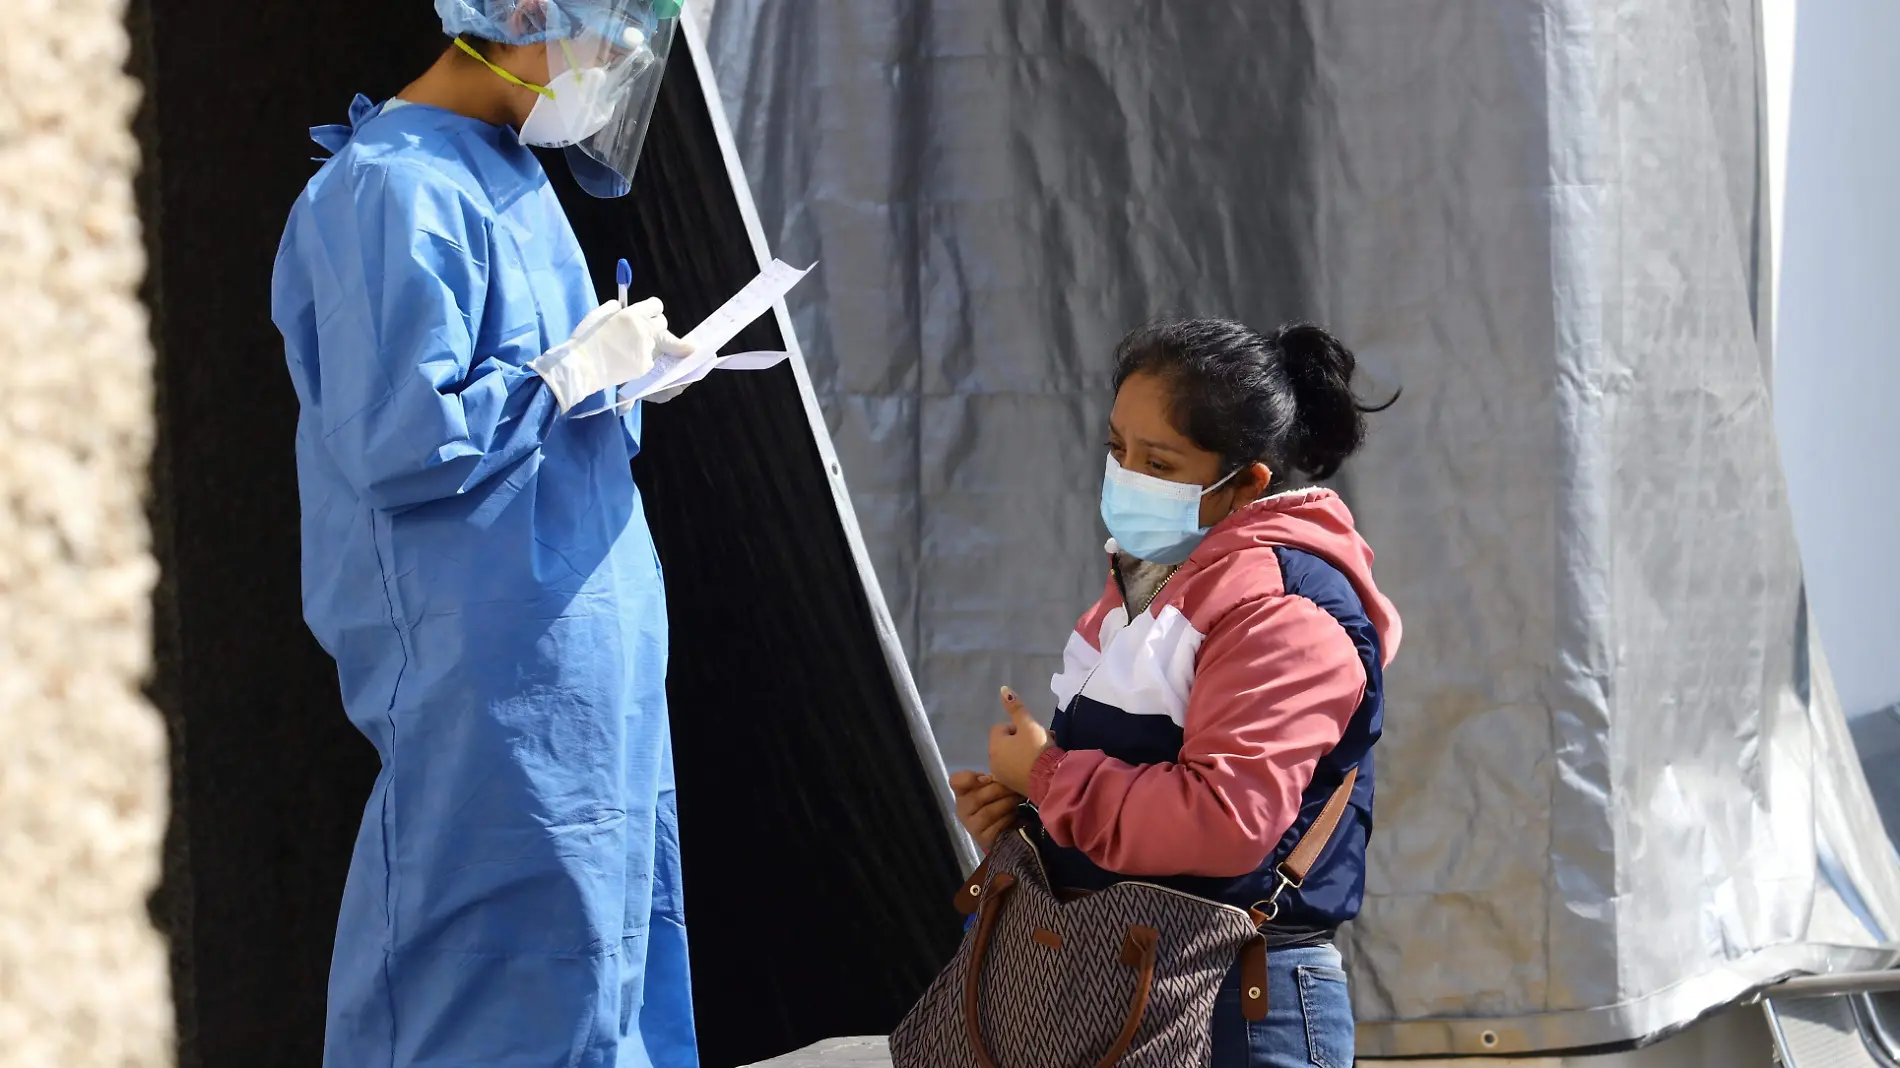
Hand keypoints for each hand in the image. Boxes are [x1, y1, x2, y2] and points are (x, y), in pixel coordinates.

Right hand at [531, 297, 693, 412]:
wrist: (582, 367)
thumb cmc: (586, 338)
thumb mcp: (598, 314)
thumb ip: (615, 308)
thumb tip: (624, 308)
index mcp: (632, 315)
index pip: (657, 305)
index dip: (650, 308)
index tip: (644, 313)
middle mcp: (644, 331)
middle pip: (662, 323)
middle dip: (652, 324)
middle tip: (638, 330)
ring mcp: (646, 350)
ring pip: (654, 342)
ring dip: (645, 342)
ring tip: (626, 348)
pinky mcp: (645, 366)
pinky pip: (649, 358)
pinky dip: (641, 358)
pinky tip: (626, 359)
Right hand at [950, 769, 1020, 851]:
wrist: (1005, 827)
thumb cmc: (998, 800)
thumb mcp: (994, 785)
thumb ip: (993, 776)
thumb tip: (998, 774)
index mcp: (963, 792)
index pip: (956, 782)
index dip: (968, 778)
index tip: (986, 778)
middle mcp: (962, 809)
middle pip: (977, 797)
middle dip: (999, 790)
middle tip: (1014, 787)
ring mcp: (971, 826)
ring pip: (988, 812)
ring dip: (1006, 804)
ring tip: (1017, 798)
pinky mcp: (983, 839)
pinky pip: (996, 827)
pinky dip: (1008, 818)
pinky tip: (1015, 814)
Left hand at [987, 686, 1051, 797]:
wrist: (1049, 780)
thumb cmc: (1036, 749)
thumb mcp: (1028, 724)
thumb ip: (1016, 708)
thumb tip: (1003, 689)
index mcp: (995, 746)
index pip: (1002, 728)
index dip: (1018, 727)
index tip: (1031, 731)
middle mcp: (993, 761)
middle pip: (1007, 742)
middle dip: (1023, 739)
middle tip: (1041, 740)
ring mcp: (1002, 776)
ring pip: (1013, 755)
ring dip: (1026, 751)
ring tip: (1043, 751)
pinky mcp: (1013, 786)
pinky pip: (1017, 769)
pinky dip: (1026, 765)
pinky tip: (1040, 765)